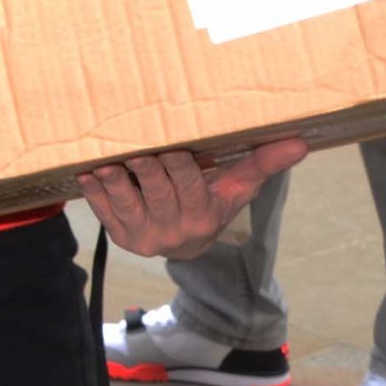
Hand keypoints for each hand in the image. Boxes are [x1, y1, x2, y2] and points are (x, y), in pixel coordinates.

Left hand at [77, 140, 307, 260]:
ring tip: (103, 161)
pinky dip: (93, 191)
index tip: (170, 143)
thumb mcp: (235, 188)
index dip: (178, 163)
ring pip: (125, 201)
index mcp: (203, 214)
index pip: (190, 183)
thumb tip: (301, 141)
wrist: (183, 244)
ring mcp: (142, 234)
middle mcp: (173, 228)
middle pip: (157, 190)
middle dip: (146, 168)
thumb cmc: (210, 203)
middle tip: (134, 148)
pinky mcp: (118, 234)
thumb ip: (263, 163)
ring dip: (114, 180)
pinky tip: (84, 172)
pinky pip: (101, 211)